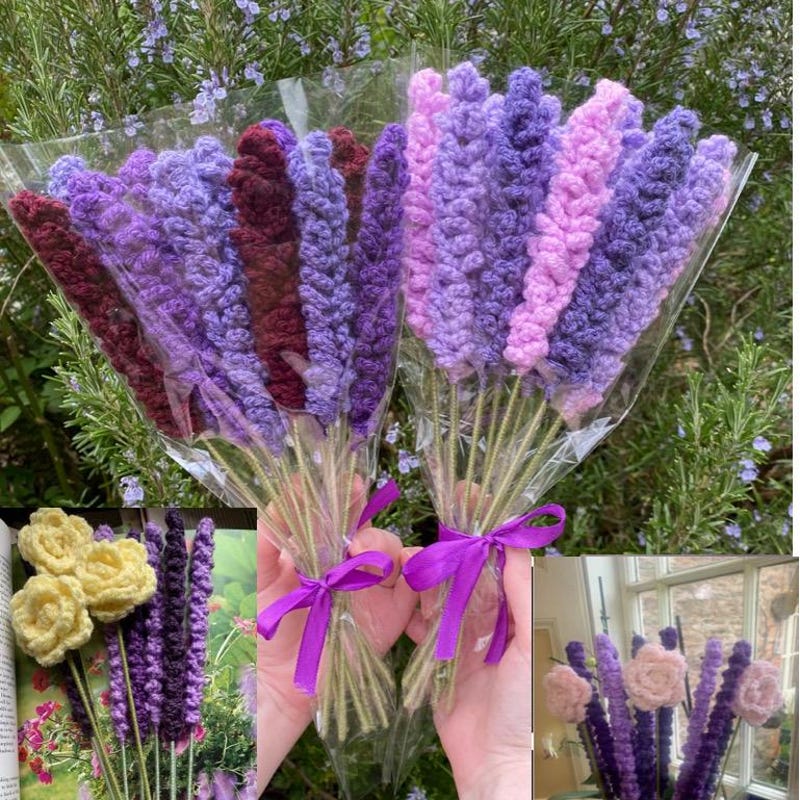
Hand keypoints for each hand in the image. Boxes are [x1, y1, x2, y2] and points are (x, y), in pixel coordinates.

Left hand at [256, 480, 417, 792]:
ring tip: (371, 568)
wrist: (274, 681)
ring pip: (397, 552)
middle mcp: (349, 564)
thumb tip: (290, 486)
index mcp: (319, 547)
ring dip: (390, 550)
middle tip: (355, 546)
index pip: (341, 511)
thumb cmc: (258, 624)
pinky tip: (406, 575)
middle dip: (370, 531)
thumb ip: (267, 530)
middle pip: (373, 531)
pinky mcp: (391, 615)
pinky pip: (418, 585)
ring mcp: (373, 589)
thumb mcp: (256, 570)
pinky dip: (422, 573)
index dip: (349, 495)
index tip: (352, 485)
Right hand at [406, 545, 531, 799]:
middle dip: (444, 560)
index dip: (478, 541)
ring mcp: (461, 641)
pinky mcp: (437, 661)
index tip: (459, 511)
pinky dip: (411, 614)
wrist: (500, 763)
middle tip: (421, 548)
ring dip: (424, 583)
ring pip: (440, 599)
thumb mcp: (533, 640)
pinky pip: (422, 629)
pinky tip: (399, 599)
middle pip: (464, 579)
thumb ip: (524, 591)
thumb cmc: (528, 701)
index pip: (497, 567)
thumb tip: (513, 543)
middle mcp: (490, 622)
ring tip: (404, 568)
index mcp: (518, 614)